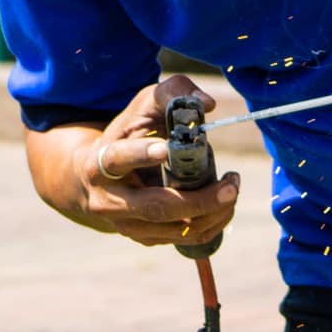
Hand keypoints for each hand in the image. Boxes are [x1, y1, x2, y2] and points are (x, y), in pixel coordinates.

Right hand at [72, 76, 240, 247]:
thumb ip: (172, 94)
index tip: (165, 149)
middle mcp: (108, 200)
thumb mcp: (143, 106)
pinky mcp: (145, 238)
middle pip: (154, 207)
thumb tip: (208, 104)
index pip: (117, 159)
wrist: (97, 177)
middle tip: (232, 184)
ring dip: (212, 212)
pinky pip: (183, 238)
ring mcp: (126, 224)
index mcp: (101, 162)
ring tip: (233, 186)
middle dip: (198, 200)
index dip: (140, 155)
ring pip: (174, 228)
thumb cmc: (128, 134)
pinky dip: (211, 223)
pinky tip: (226, 203)